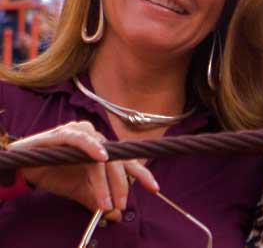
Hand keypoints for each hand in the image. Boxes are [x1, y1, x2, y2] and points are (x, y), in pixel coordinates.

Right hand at [8, 121, 158, 220]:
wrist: (24, 167)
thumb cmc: (54, 174)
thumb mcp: (79, 190)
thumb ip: (97, 198)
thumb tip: (114, 214)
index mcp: (103, 149)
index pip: (126, 160)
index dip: (141, 173)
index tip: (154, 188)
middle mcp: (96, 138)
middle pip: (117, 159)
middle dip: (121, 185)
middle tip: (119, 205)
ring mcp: (81, 132)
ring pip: (101, 155)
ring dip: (105, 180)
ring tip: (105, 200)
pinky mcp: (63, 133)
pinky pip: (81, 139)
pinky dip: (92, 148)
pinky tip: (100, 158)